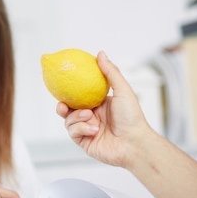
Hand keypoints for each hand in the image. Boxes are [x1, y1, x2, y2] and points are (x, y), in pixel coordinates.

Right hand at [56, 51, 151, 168]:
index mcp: (99, 104)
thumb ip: (110, 72)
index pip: (79, 96)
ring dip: (77, 117)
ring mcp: (87, 130)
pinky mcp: (84, 142)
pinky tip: (94, 130)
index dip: (70, 92)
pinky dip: (82, 129)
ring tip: (89, 116)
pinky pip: (74, 133)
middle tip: (62, 104)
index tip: (63, 84)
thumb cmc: (132, 118)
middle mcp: (92, 117)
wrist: (134, 143)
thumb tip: (101, 54)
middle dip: (62, 106)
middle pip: (69, 110)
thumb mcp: (123, 90)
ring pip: (69, 121)